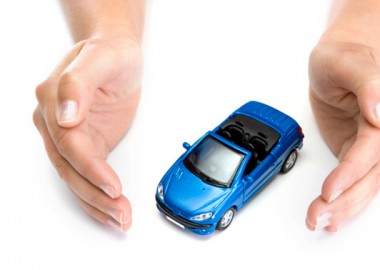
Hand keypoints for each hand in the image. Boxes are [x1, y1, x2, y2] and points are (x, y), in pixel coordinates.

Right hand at [33, 35, 142, 231]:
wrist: (116, 54)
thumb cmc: (111, 52)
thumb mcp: (102, 56)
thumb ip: (77, 83)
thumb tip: (64, 115)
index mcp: (53, 100)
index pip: (70, 145)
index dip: (91, 170)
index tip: (112, 187)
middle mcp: (55, 122)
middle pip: (71, 169)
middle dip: (96, 195)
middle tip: (121, 213)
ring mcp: (69, 136)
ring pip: (77, 179)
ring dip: (97, 203)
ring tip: (121, 219)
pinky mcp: (85, 145)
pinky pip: (86, 176)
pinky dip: (98, 196)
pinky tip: (110, 212)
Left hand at [306, 42, 379, 231]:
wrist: (340, 57)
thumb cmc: (342, 57)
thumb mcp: (348, 62)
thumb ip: (370, 86)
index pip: (373, 148)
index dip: (351, 172)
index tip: (330, 190)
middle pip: (372, 173)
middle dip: (346, 199)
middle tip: (318, 215)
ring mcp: (377, 143)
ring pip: (366, 183)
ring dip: (345, 206)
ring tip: (319, 220)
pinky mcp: (362, 151)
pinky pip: (359, 180)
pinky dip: (348, 201)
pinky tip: (335, 217)